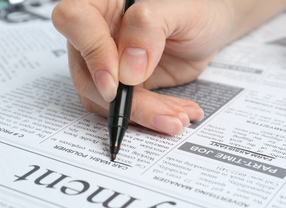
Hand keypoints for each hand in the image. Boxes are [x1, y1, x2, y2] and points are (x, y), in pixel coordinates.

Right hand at [52, 0, 233, 134]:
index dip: (93, 54)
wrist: (209, 30)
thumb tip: (126, 71)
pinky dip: (149, 116)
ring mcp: (107, 62)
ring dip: (141, 114)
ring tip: (177, 118)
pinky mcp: (121, 85)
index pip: (76, 21)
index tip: (118, 82)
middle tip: (164, 115)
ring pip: (103, 98)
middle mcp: (99, 32)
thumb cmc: (198, 10)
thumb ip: (149, 30)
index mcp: (104, 3)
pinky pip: (122, 108)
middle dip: (125, 101)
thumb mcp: (181, 11)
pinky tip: (173, 114)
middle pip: (86, 73)